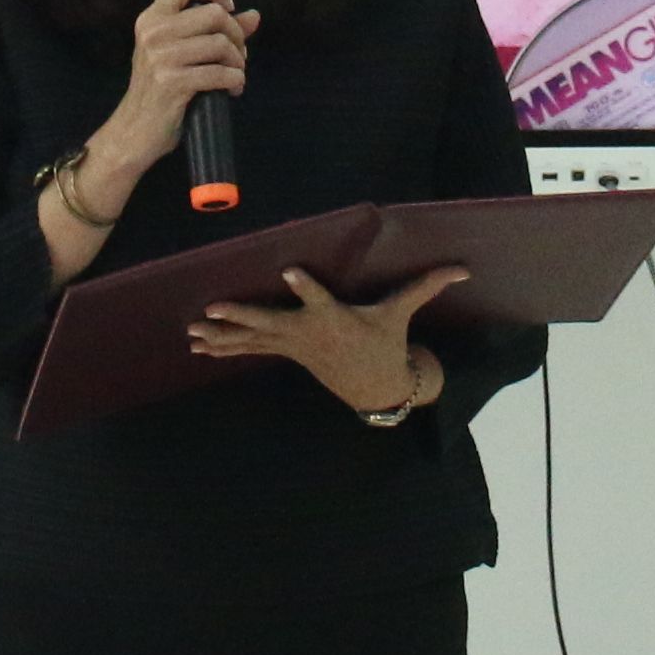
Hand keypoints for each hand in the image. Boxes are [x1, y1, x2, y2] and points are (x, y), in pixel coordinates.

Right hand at [89, 0, 255, 182]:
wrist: (133, 132)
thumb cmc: (158, 91)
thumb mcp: (179, 54)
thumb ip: (215, 31)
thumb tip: (254, 15)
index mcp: (151, 18)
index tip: (228, 8)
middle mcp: (153, 32)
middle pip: (214, 14)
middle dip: (236, 34)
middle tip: (238, 54)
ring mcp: (161, 58)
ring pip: (221, 44)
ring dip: (238, 61)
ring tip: (236, 74)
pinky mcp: (172, 83)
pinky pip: (220, 73)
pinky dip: (235, 81)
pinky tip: (233, 90)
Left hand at [191, 263, 466, 416]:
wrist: (377, 388)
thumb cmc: (386, 341)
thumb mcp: (403, 313)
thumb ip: (427, 285)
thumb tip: (464, 267)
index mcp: (337, 318)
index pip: (321, 299)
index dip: (306, 287)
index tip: (289, 271)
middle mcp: (310, 334)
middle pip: (272, 324)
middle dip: (242, 317)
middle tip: (212, 308)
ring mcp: (294, 346)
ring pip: (252, 339)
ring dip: (221, 336)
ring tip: (191, 332)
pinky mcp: (286, 351)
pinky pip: (249, 348)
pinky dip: (224, 347)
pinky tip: (198, 345)